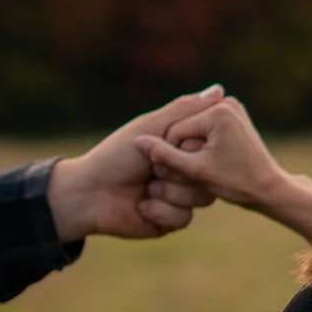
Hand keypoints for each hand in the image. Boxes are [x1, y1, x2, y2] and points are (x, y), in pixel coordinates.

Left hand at [46, 86, 225, 241]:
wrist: (90, 194)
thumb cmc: (117, 156)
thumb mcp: (151, 127)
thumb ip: (185, 110)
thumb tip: (220, 90)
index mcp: (181, 149)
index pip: (211, 148)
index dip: (193, 149)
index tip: (172, 146)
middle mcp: (184, 173)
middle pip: (211, 176)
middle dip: (178, 173)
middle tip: (151, 169)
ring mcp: (179, 198)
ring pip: (201, 198)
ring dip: (168, 192)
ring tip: (145, 187)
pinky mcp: (171, 221)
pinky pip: (184, 218)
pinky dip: (160, 211)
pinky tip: (141, 206)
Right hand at [133, 97, 311, 243]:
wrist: (269, 188)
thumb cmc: (236, 183)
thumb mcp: (196, 172)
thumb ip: (165, 156)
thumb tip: (139, 142)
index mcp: (218, 112)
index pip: (174, 133)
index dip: (175, 157)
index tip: (189, 174)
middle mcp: (227, 103)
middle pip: (182, 129)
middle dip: (184, 152)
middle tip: (199, 173)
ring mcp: (231, 108)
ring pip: (191, 131)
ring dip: (191, 151)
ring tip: (208, 168)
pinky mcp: (232, 116)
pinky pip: (204, 130)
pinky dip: (203, 147)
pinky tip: (213, 161)